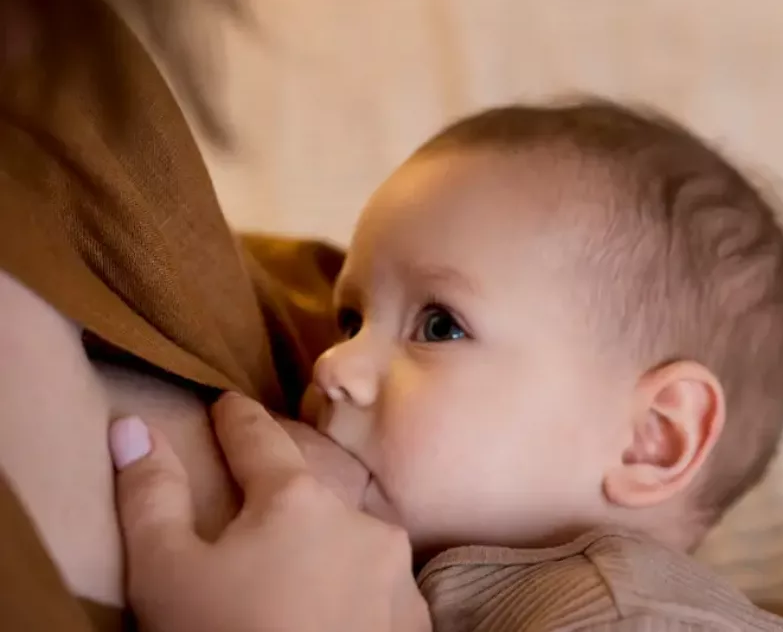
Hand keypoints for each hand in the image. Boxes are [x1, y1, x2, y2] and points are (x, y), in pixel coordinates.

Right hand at [111, 393, 430, 631]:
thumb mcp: (165, 575)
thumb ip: (151, 497)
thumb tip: (134, 428)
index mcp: (298, 501)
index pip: (260, 441)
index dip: (238, 421)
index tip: (228, 405)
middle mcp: (362, 525)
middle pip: (314, 495)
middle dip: (286, 497)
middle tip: (258, 506)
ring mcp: (398, 576)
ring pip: (353, 546)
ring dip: (326, 553)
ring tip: (292, 582)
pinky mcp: (416, 623)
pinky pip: (378, 592)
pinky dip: (353, 596)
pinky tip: (328, 615)